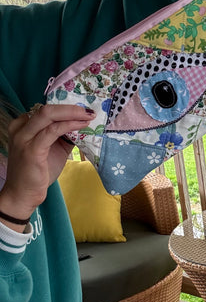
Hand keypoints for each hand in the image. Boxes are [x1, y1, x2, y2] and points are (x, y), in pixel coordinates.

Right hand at [0, 104, 93, 227]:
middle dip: (71, 107)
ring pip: (49, 115)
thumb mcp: (52, 149)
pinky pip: (53, 131)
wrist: (24, 194)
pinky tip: (82, 126)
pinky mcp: (32, 149)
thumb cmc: (37, 172)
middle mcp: (21, 128)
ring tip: (88, 117)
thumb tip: (83, 125)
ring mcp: (24, 138)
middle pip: (47, 108)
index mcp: (24, 126)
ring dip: (73, 114)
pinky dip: (70, 126)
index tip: (83, 109)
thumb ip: (63, 136)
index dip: (66, 107)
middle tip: (89, 110)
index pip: (46, 110)